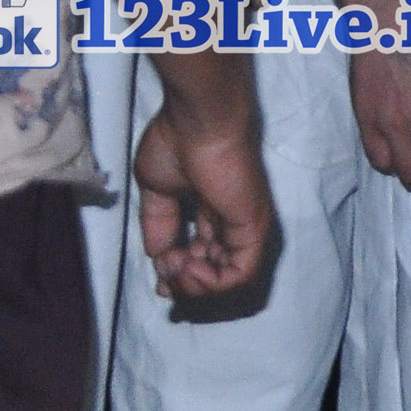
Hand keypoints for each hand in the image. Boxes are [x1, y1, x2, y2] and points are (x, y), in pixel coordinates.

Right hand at [130, 88, 274, 300]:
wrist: (197, 123)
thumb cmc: (175, 144)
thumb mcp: (156, 191)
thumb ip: (158, 226)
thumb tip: (158, 257)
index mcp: (209, 209)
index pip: (201, 255)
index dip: (178, 275)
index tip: (160, 282)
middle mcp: (230, 220)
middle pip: (214, 270)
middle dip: (185, 286)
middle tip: (166, 282)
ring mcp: (244, 224)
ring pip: (228, 278)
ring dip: (195, 287)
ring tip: (176, 272)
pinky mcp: (253, 227)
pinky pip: (240, 273)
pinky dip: (212, 284)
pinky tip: (188, 271)